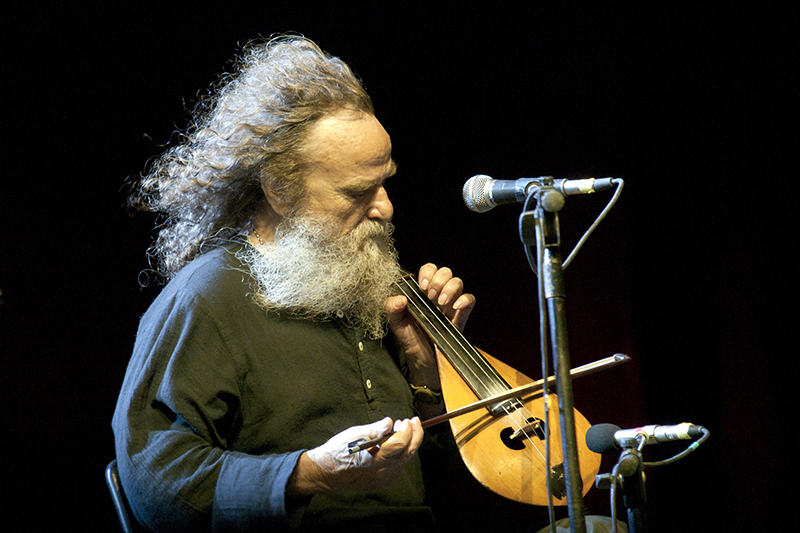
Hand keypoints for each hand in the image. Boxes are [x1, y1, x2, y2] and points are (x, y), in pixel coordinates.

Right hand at [289, 417, 423, 494]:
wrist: (325, 472)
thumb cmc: (336, 451)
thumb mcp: (351, 435)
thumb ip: (373, 430)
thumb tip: (388, 422)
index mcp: (370, 459)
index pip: (398, 445)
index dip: (406, 431)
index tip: (406, 420)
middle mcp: (378, 472)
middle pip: (406, 454)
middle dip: (414, 436)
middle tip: (413, 421)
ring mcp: (381, 479)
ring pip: (404, 460)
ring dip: (408, 443)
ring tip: (401, 428)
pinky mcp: (381, 482)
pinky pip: (398, 466)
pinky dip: (401, 452)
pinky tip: (395, 442)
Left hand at [385, 264, 475, 402]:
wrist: (424, 363)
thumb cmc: (410, 341)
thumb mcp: (396, 324)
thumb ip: (391, 309)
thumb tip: (399, 299)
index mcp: (422, 293)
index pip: (429, 269)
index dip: (428, 272)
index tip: (422, 287)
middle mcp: (437, 296)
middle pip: (445, 272)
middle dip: (439, 281)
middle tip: (432, 297)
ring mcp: (451, 305)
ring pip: (458, 282)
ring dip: (450, 288)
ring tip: (441, 304)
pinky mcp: (461, 316)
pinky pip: (470, 299)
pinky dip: (464, 299)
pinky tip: (455, 308)